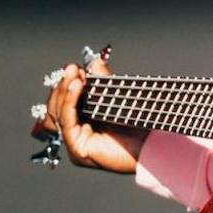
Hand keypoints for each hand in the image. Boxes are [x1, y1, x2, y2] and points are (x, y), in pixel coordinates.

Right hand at [37, 55, 145, 173]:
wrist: (155, 145)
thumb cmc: (140, 125)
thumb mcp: (118, 98)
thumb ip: (105, 82)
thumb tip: (95, 62)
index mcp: (84, 122)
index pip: (65, 103)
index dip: (67, 85)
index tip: (74, 68)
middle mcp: (77, 134)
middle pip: (57, 108)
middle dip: (63, 86)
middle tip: (71, 68)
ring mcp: (76, 143)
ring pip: (59, 114)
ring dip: (64, 91)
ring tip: (73, 74)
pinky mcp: (79, 150)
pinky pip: (68, 123)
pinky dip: (70, 103)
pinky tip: (77, 87)